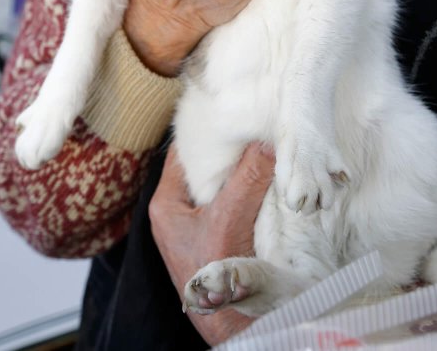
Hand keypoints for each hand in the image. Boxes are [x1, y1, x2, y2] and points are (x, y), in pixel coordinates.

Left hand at [149, 142, 274, 343]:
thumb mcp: (229, 222)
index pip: (184, 148)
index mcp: (166, 201)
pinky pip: (236, 198)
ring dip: (244, 166)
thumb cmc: (214, 278)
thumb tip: (267, 140)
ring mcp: (200, 222)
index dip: (207, 127)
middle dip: (231, 145)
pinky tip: (270, 174)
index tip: (233, 108)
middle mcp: (179, 209)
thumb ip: (248, 179)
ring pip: (223, 180)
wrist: (232, 327)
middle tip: (255, 122)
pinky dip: (251, 186)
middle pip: (206, 163)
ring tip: (265, 141)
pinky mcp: (220, 234)